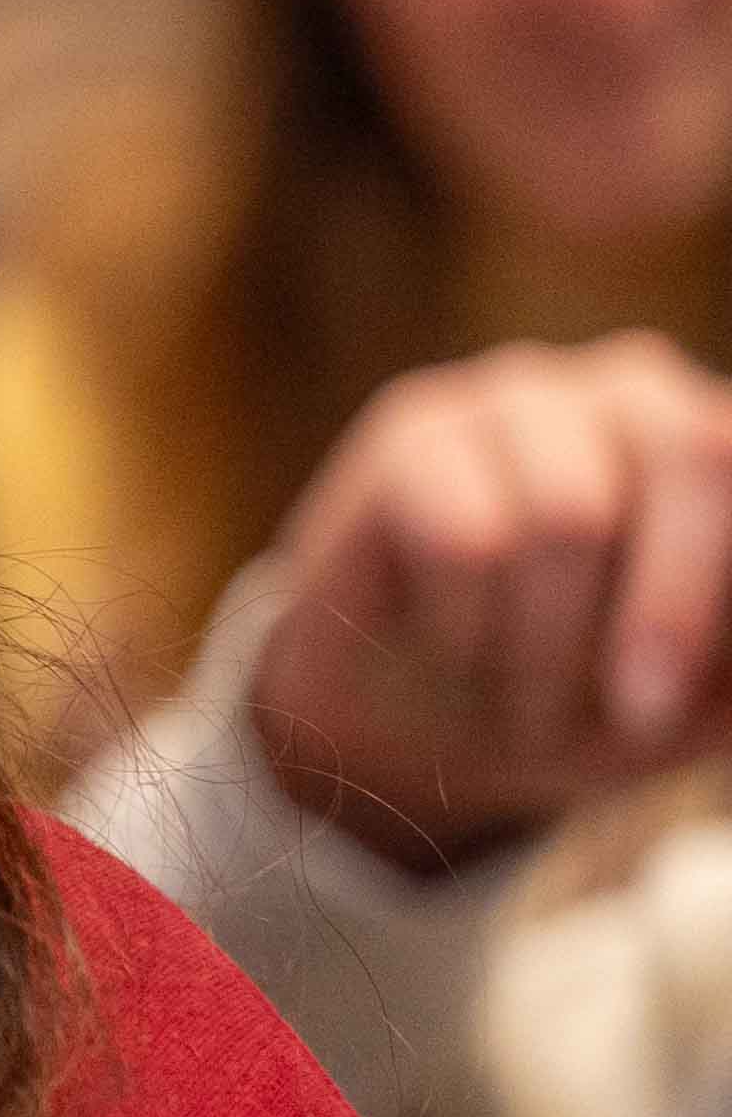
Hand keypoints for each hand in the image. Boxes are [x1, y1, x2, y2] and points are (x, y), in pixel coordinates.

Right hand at [247, 332, 731, 868]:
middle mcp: (639, 391)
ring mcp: (520, 398)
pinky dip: (467, 629)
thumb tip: (728, 628)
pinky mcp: (415, 432)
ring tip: (527, 702)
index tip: (684, 693)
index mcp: (723, 446)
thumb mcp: (707, 696)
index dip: (712, 583)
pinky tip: (455, 648)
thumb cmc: (590, 703)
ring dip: (549, 648)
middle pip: (696, 452)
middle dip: (670, 606)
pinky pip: (465, 539)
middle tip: (638, 714)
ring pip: (571, 514)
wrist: (416, 725)